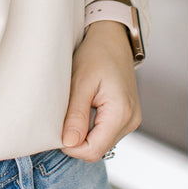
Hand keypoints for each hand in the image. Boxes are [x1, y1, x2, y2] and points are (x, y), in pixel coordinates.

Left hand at [61, 20, 141, 161]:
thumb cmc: (97, 53)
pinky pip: (105, 133)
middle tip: (62, 117)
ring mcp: (131, 120)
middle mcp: (130, 121)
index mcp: (121, 113)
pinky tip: (84, 109)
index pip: (93, 150)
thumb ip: (76, 115)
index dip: (71, 146)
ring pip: (101, 143)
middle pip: (97, 149)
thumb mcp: (80, 81)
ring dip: (83, 134)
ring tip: (74, 109)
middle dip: (76, 140)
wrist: (112, 38)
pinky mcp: (127, 117)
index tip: (56, 129)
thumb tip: (68, 143)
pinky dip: (91, 127)